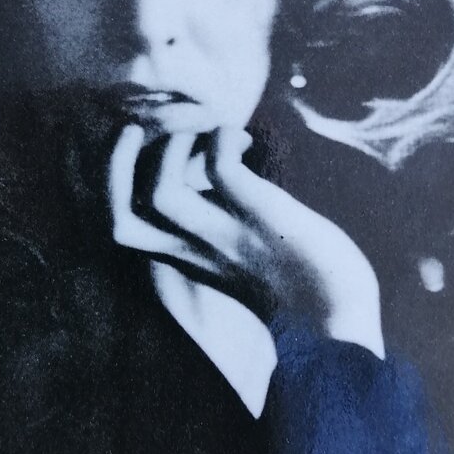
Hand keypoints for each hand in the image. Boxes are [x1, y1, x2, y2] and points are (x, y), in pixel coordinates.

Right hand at [108, 124, 384, 357]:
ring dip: (172, 143)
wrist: (342, 326)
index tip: (151, 150)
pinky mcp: (263, 218)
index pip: (115, 225)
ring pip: (156, 191)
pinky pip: (221, 167)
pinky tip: (246, 141)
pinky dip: (223, 139)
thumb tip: (214, 172)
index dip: (112, 181)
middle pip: (114, 215)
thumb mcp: (241, 252)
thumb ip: (218, 221)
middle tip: (143, 128)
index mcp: (182, 257)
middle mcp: (193, 249)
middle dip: (114, 163)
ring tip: (204, 128)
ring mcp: (226, 235)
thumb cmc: (300, 286)